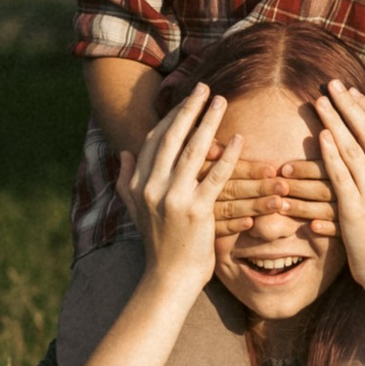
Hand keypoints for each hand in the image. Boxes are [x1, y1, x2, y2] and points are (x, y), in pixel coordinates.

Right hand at [116, 85, 242, 301]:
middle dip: (189, 109)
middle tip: (205, 87)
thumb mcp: (135, 210)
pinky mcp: (197, 211)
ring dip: (209, 122)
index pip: (155, 140)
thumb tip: (125, 153)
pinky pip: (216, 176)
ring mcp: (174, 198)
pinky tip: (239, 138)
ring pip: (195, 150)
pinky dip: (228, 155)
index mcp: (139, 184)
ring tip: (222, 101)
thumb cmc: (158, 243)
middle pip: (173, 137)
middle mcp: (153, 187)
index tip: (188, 100)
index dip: (171, 117)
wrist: (169, 278)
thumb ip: (127, 180)